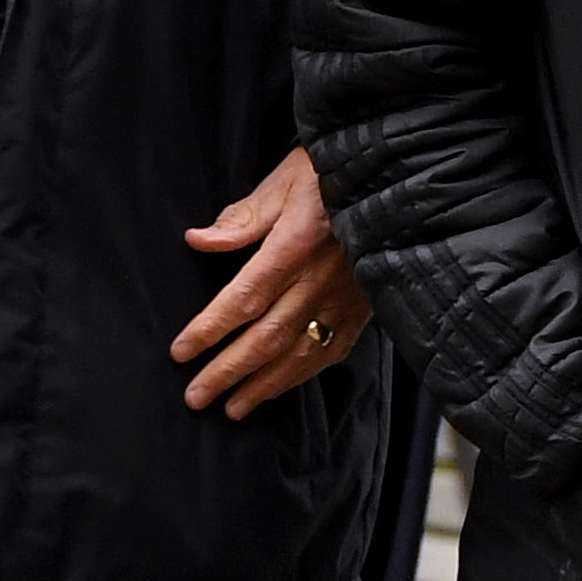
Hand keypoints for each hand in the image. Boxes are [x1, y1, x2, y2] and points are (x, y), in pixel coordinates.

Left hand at [176, 146, 372, 417]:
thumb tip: (199, 241)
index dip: (211, 330)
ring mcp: (347, 298)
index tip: (181, 352)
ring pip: (301, 353)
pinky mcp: (365, 306)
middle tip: (196, 396)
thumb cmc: (332, 172)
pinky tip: (281, 387)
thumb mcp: (284, 181)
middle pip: (268, 337)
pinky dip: (304, 373)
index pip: (244, 298)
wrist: (399, 176)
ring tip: (233, 408)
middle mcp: (321, 280)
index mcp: (296, 246)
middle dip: (228, 371)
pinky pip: (332, 349)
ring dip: (264, 385)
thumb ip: (243, 217)